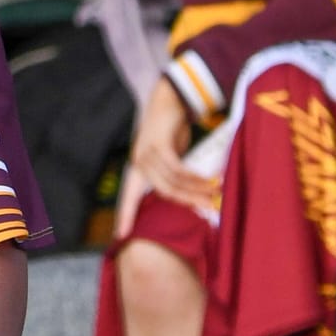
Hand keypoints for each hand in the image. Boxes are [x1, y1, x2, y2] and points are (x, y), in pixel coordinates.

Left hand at [129, 76, 216, 213]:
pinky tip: (208, 180)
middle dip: (187, 202)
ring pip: (173, 181)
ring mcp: (147, 153)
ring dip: (197, 188)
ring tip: (215, 193)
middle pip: (163, 192)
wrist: (169, 98)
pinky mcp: (158, 145)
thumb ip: (175, 174)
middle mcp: (139, 162)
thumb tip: (191, 194)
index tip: (119, 236)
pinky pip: (178, 168)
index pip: (129, 197)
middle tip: (208, 210)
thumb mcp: (172, 155)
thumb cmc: (172, 130)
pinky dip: (194, 176)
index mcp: (138, 168)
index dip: (125, 216)